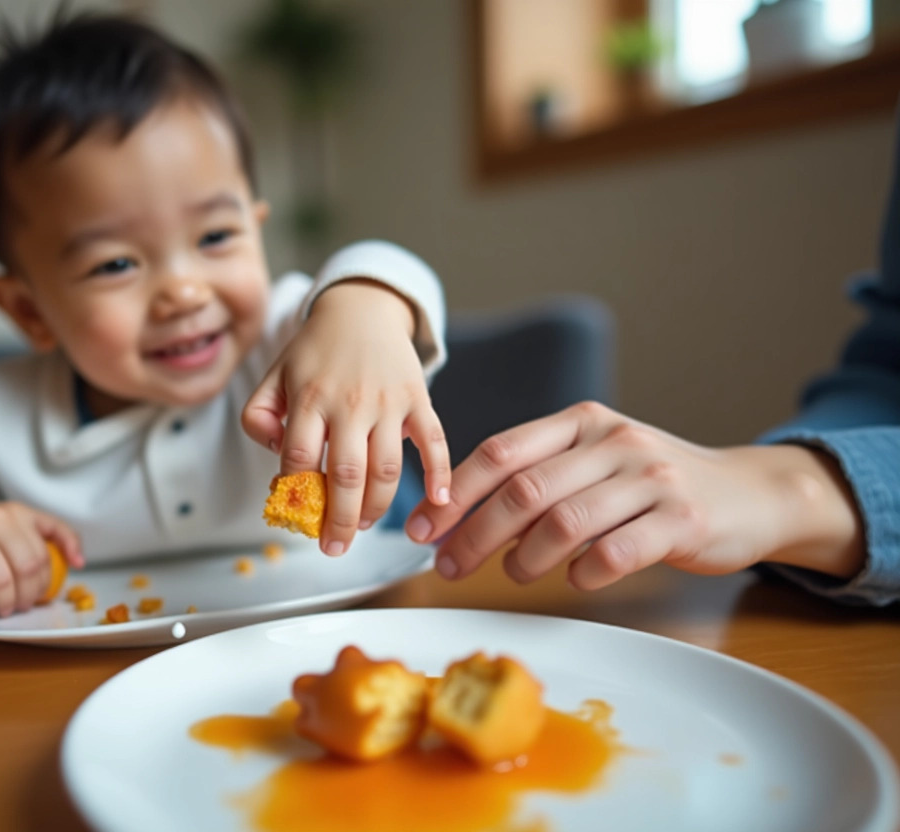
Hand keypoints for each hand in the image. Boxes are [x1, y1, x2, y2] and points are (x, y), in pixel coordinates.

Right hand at [0, 502, 83, 615]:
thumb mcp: (12, 533)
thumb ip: (45, 540)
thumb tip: (79, 561)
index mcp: (20, 512)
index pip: (49, 546)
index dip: (51, 576)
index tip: (50, 593)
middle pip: (28, 565)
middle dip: (29, 594)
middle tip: (22, 607)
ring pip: (3, 576)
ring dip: (6, 601)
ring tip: (4, 608)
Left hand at [243, 280, 450, 555]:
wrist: (362, 309)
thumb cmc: (315, 350)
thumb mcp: (274, 375)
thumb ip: (258, 414)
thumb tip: (277, 455)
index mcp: (310, 398)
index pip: (299, 456)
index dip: (296, 494)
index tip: (297, 520)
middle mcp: (349, 402)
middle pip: (345, 473)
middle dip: (338, 519)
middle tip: (333, 548)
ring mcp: (387, 401)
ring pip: (386, 467)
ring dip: (376, 506)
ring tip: (361, 527)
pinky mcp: (417, 398)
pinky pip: (433, 439)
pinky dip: (439, 472)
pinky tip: (439, 501)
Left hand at [405, 401, 863, 587]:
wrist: (749, 493)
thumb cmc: (653, 482)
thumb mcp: (595, 461)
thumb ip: (536, 478)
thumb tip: (459, 518)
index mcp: (581, 422)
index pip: (500, 452)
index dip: (454, 493)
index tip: (423, 528)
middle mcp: (613, 441)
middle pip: (524, 490)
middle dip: (474, 534)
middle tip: (448, 567)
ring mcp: (650, 478)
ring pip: (563, 522)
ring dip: (524, 558)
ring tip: (514, 574)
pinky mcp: (681, 519)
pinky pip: (614, 552)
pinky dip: (583, 573)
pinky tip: (575, 578)